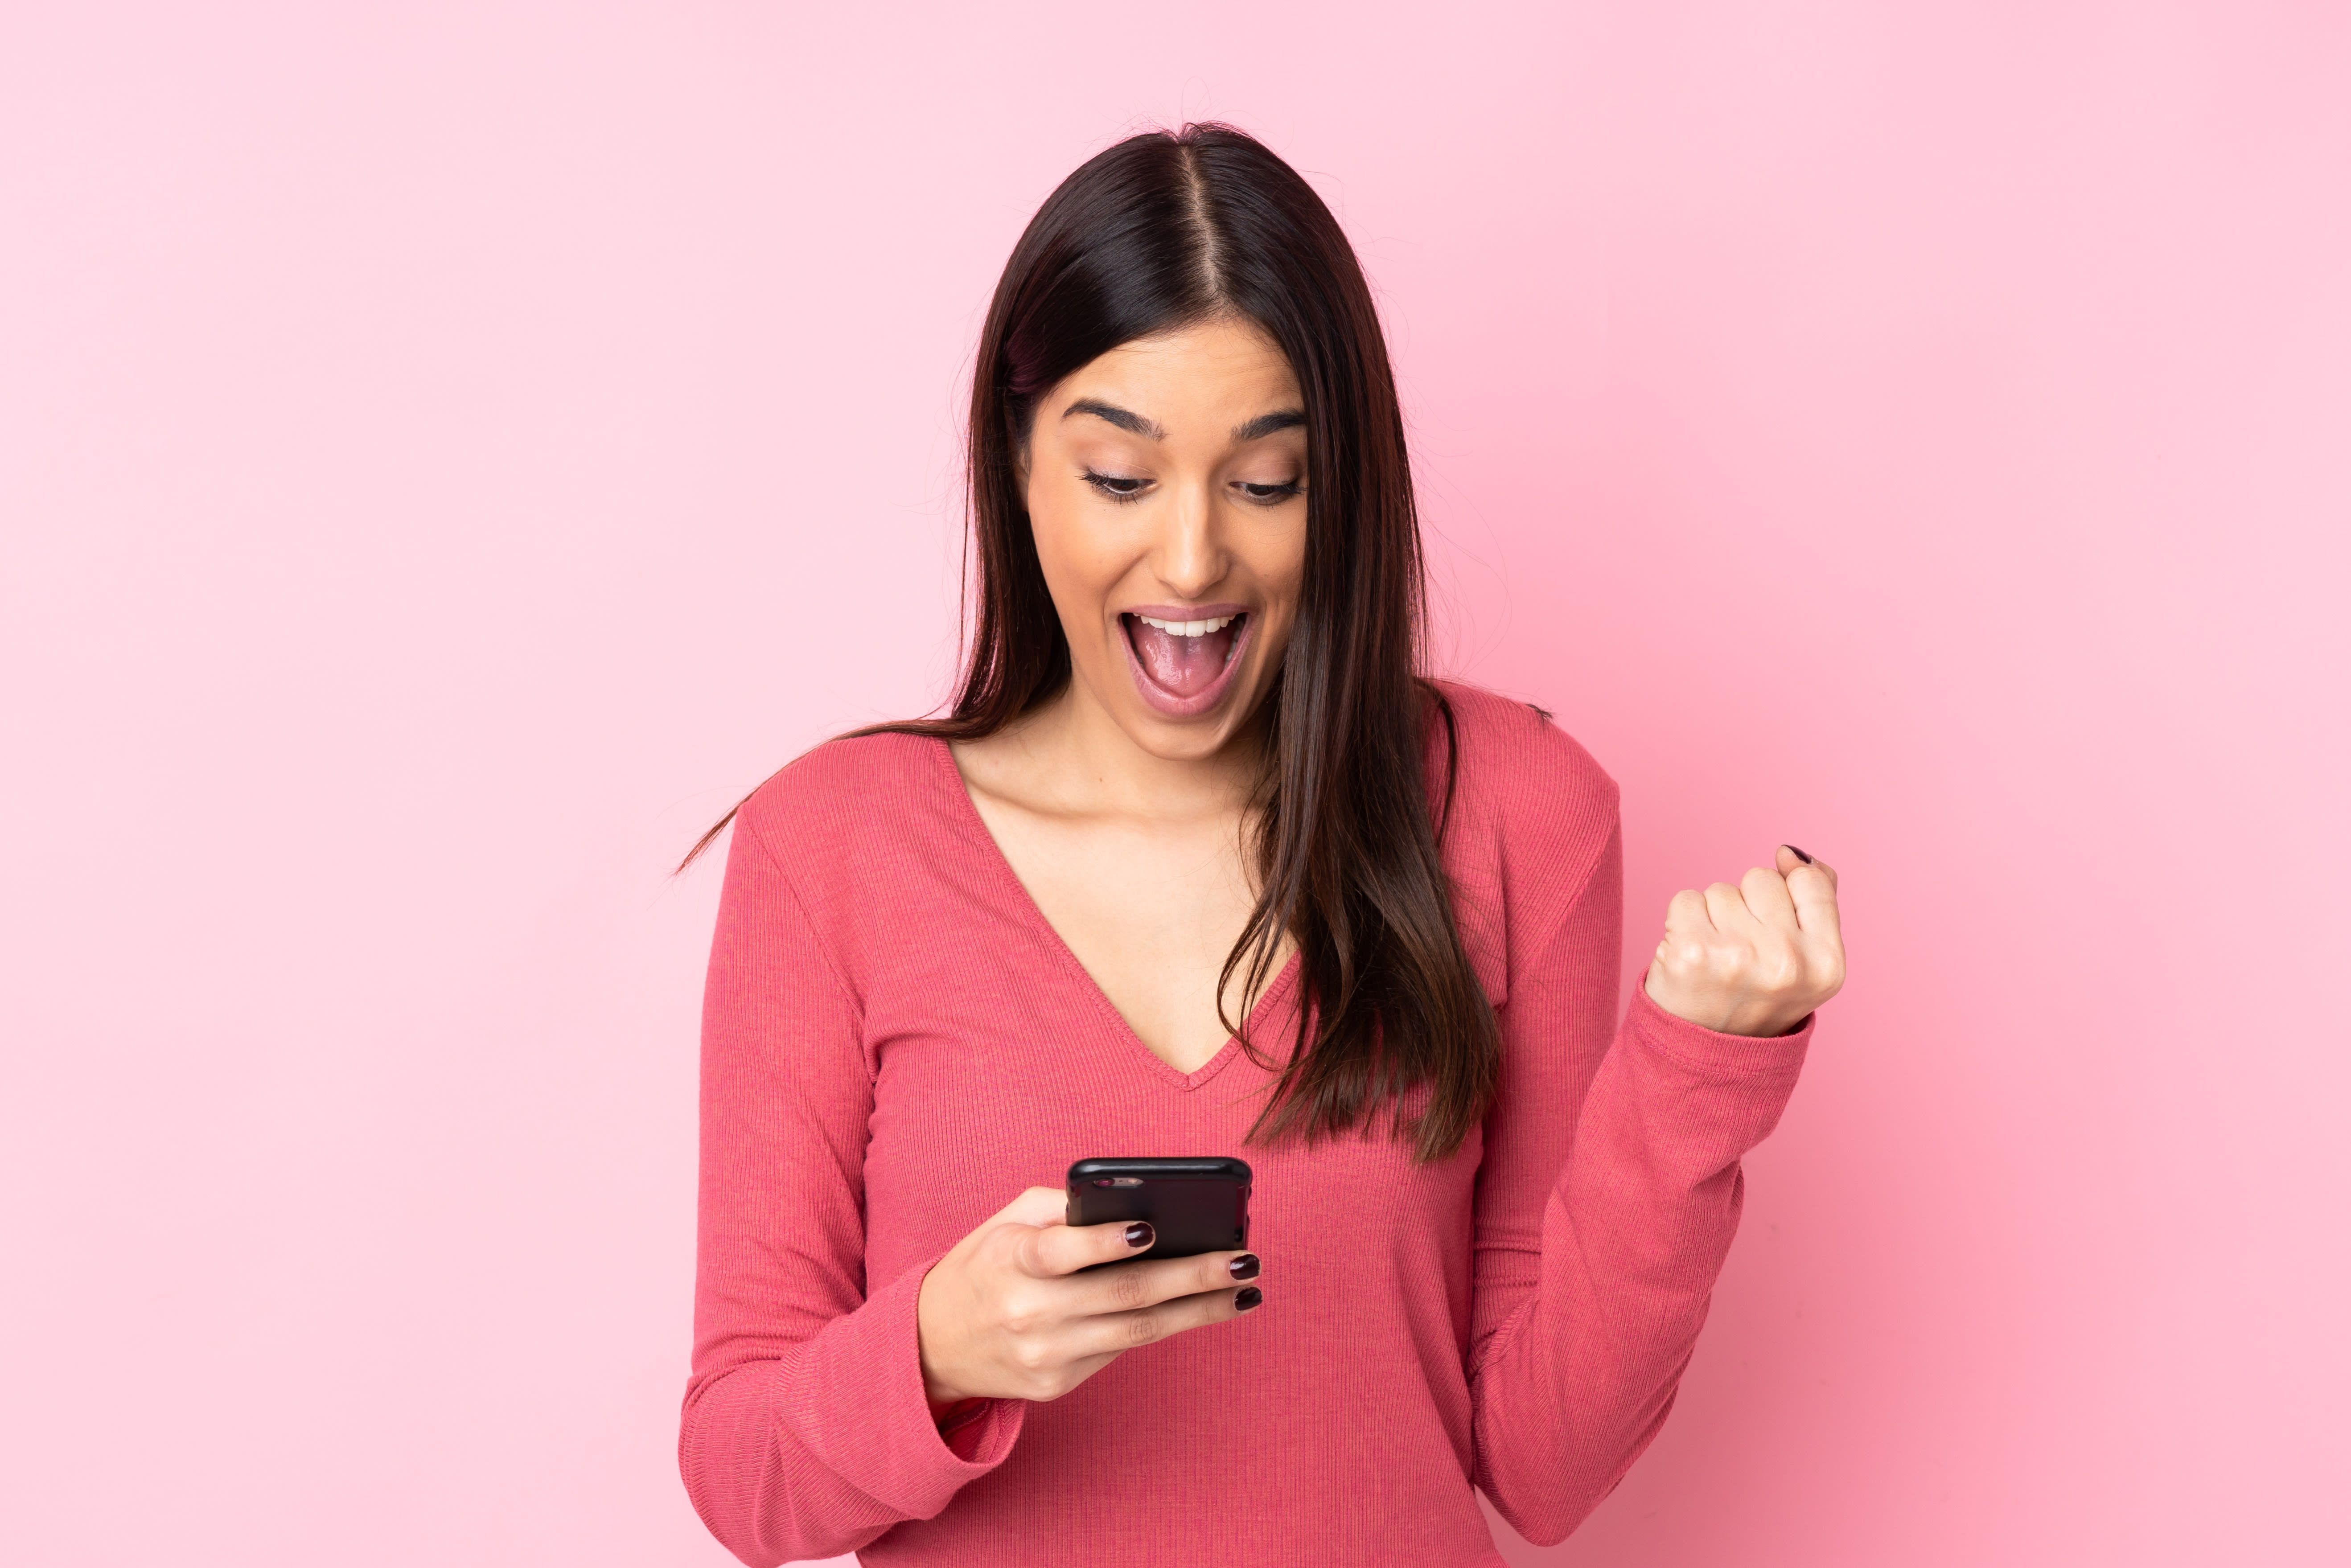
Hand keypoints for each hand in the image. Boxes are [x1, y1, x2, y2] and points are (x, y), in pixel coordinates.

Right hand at [915, 1186, 1261, 1408]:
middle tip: (1242, 1260)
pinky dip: (1163, 1327)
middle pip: (1122, 1294)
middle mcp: (1029, 1313)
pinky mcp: (1057, 1385)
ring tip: (1244, 1290)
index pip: (1060, 1251)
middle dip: (1190, 1276)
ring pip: (1136, 1332)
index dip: (1105, 1242)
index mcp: (1011, 1261)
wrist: (932, 1344)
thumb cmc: (984, 1265)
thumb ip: (1063, 1206)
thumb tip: (1134, 1200)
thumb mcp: (1007, 1222)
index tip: (1153, 1228)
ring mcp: (1045, 1355)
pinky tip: (1201, 1309)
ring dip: (1198, 1311)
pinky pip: (1120, 1351)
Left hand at [1643, 845, 1844, 1037]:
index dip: (1785, 894)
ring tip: (1716, 961)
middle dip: (1748, 907)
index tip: (1773, 929)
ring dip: (1714, 918)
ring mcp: (1738, 956)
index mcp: (1828, 965)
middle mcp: (1788, 962)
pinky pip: (1686, 899)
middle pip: (1761, 879)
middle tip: (1742, 956)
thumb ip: (1816, 903)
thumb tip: (1791, 854)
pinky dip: (1683, 922)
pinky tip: (1691, 959)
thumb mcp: (1808, 963)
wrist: (1704, 1054)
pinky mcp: (1692, 951)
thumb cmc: (1756, 999)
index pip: (1809, 880)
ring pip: (1721, 889)